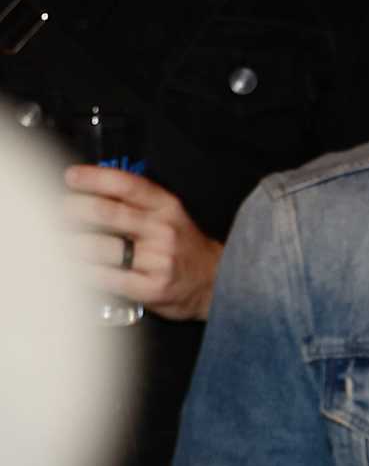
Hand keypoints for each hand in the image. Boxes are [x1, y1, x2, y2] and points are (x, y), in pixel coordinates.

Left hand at [64, 163, 222, 321]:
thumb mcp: (167, 215)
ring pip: (103, 248)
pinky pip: (108, 278)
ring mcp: (158, 260)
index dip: (95, 178)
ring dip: (73, 244)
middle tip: (57, 212)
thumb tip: (90, 190)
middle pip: (108, 213)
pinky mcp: (151, 287)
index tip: (71, 177)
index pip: (127, 185)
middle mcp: (163, 230)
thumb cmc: (182, 247)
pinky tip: (75, 268)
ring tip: (60, 242)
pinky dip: (85, 272)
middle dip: (75, 210)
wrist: (214, 281)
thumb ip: (134, 202)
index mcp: (165, 207)